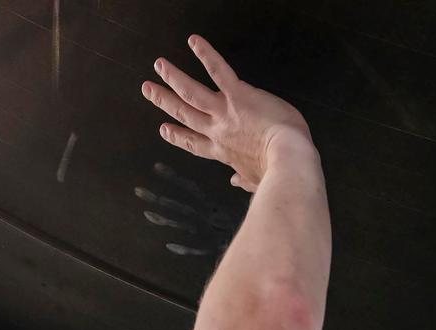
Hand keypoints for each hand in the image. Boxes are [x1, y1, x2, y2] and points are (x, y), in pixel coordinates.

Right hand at [142, 35, 312, 192]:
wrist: (287, 160)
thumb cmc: (276, 172)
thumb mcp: (257, 179)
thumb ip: (244, 178)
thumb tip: (236, 182)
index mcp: (222, 151)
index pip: (194, 143)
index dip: (177, 135)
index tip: (164, 128)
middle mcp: (217, 130)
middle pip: (185, 114)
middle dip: (164, 101)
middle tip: (148, 89)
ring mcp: (224, 112)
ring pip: (191, 92)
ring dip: (173, 77)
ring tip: (159, 64)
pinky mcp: (238, 95)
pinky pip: (219, 71)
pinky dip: (206, 54)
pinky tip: (194, 41)